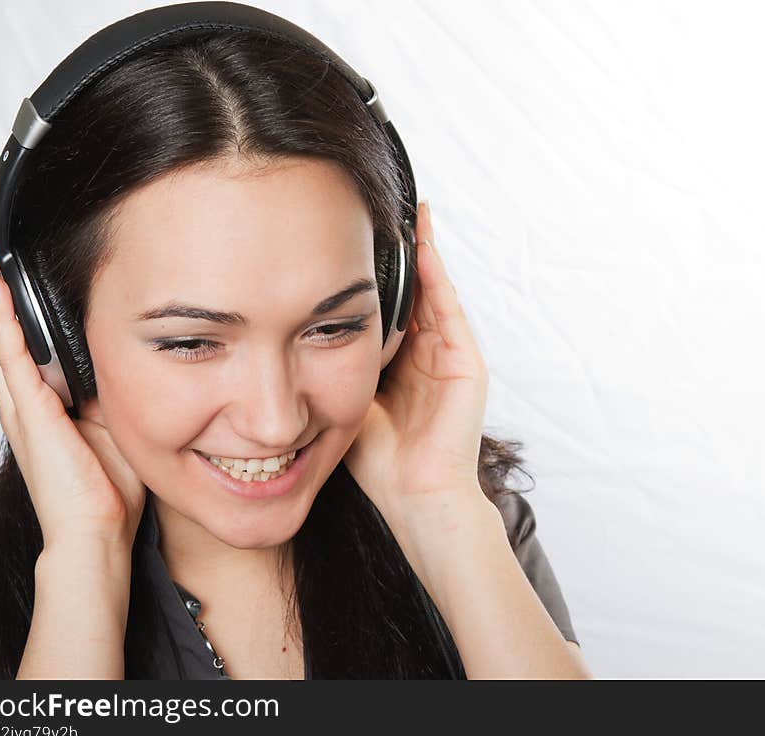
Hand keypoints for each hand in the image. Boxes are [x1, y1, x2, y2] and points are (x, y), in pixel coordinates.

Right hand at [0, 234, 145, 550]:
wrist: (97, 532)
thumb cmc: (105, 490)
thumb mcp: (110, 426)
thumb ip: (101, 394)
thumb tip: (109, 366)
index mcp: (41, 406)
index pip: (16, 346)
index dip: (8, 310)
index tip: (6, 276)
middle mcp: (23, 403)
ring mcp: (22, 406)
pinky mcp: (31, 412)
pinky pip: (11, 355)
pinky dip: (3, 320)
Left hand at [342, 202, 489, 534]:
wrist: (417, 495)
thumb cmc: (381, 461)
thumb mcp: (347, 404)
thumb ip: (334, 370)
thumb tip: (296, 338)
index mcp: (402, 368)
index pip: (387, 310)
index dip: (374, 278)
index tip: (354, 243)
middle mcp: (427, 356)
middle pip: (413, 292)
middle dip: (401, 254)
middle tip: (384, 212)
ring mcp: (450, 357)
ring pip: (432, 291)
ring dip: (421, 252)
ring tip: (408, 212)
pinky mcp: (467, 361)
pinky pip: (448, 305)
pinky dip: (435, 273)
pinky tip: (422, 241)